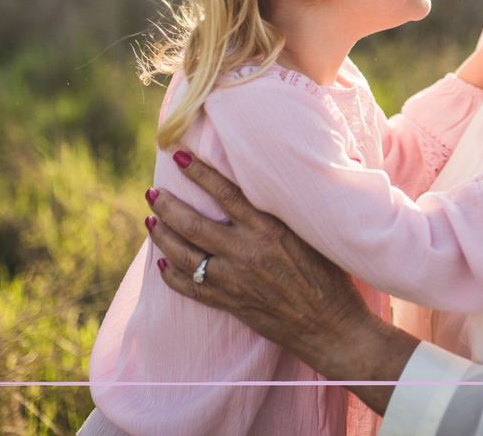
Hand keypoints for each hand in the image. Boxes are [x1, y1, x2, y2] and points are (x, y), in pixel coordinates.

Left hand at [144, 153, 417, 411]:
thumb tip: (271, 182)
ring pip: (184, 255)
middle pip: (194, 224)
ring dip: (163, 236)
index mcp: (269, 230)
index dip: (200, 173)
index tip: (180, 156)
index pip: (225, 193)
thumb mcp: (312, 234)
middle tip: (152, 192)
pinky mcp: (230, 304)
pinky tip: (162, 266)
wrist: (331, 326)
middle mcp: (246, 253)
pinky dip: (172, 277)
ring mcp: (234, 281)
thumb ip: (285, 213)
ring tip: (151, 221)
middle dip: (168, 205)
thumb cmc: (330, 276)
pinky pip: (191, 289)